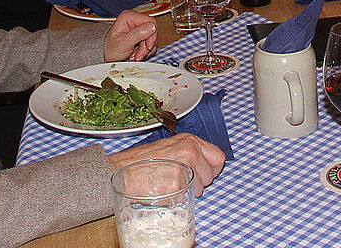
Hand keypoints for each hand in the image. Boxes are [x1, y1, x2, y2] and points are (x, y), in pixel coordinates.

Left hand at [103, 10, 157, 60]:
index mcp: (129, 17)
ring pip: (152, 38)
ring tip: (135, 55)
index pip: (150, 21)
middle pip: (153, 31)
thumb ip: (137, 34)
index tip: (148, 46)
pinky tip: (136, 54)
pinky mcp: (142, 35)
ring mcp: (139, 28)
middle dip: (147, 45)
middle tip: (139, 54)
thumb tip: (152, 27)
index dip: (151, 35)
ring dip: (146, 50)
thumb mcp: (123, 42)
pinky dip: (145, 51)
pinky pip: (150, 43)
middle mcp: (135, 20)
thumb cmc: (110, 48)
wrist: (108, 56)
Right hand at [108, 134, 225, 196]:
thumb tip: (202, 164)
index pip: (218, 157)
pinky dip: (176, 198)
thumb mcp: (169, 147)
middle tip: (180, 179)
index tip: (204, 173)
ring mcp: (185, 169)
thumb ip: (188, 153)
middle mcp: (190, 152)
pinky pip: (185, 197)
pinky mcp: (177, 185)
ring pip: (200, 189)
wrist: (122, 171)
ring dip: (187, 191)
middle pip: (210, 176)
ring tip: (169, 183)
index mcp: (190, 141)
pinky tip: (163, 190)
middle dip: (198, 182)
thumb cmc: (141, 161)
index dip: (212, 168)